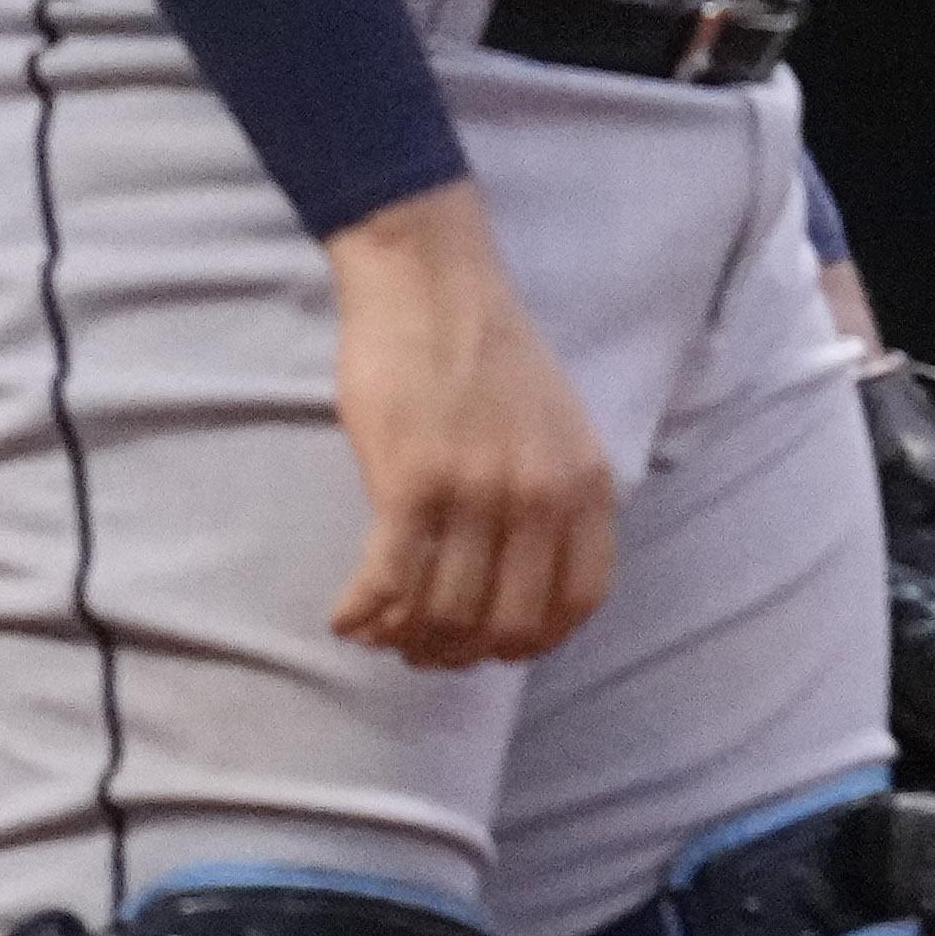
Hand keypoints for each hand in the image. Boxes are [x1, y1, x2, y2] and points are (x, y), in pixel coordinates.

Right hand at [327, 181, 617, 666]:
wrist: (431, 284)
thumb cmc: (489, 352)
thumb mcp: (560, 426)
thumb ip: (558, 496)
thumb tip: (529, 579)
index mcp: (587, 484)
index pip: (578, 601)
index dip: (533, 640)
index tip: (494, 646)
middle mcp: (541, 496)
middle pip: (507, 622)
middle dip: (460, 651)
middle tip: (424, 648)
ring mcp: (477, 493)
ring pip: (444, 612)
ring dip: (406, 638)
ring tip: (382, 630)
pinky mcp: (410, 484)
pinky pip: (389, 583)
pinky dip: (364, 614)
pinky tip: (347, 617)